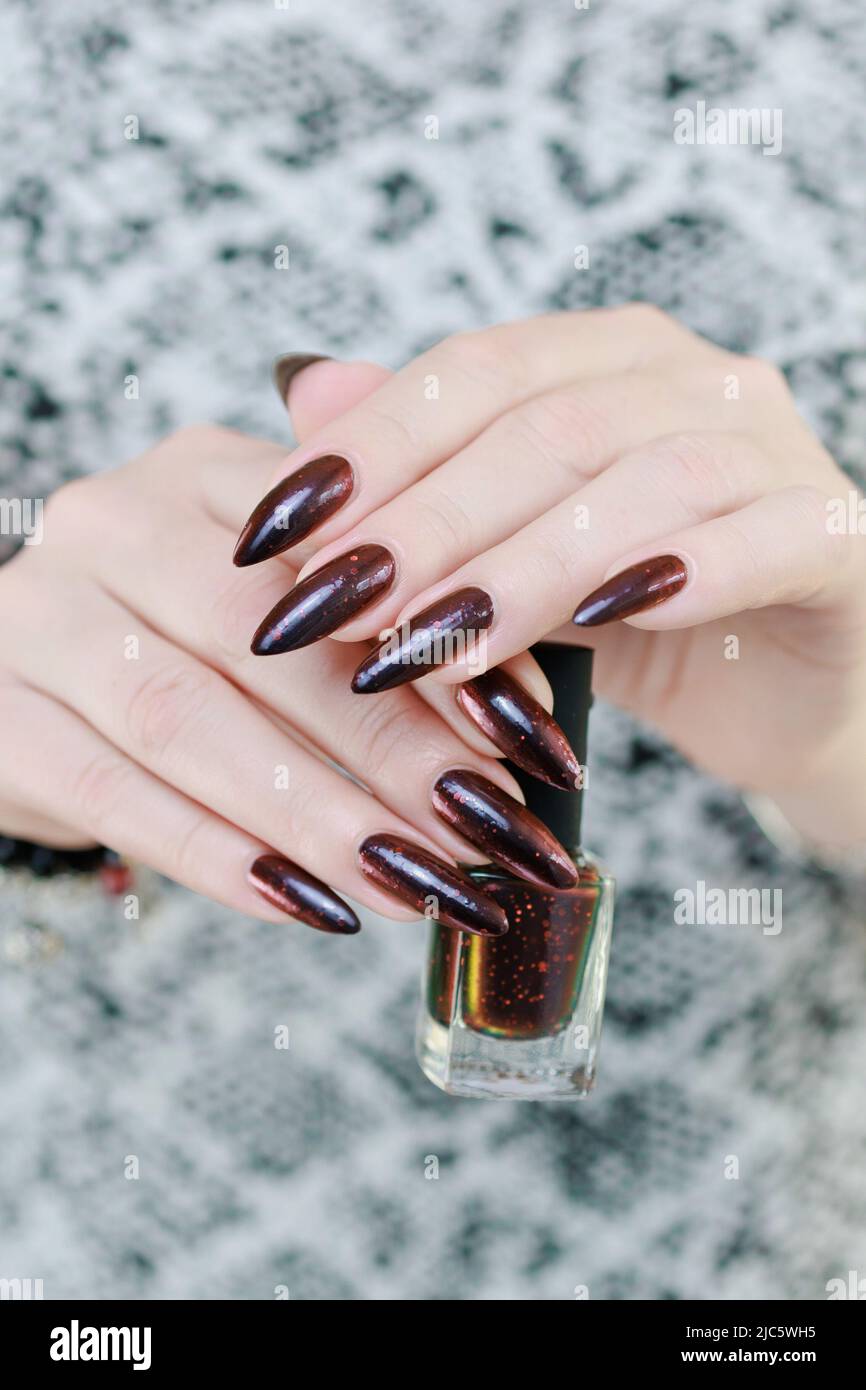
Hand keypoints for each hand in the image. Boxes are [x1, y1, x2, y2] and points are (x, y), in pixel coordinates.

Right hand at [0, 424, 587, 937]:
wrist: (23, 678)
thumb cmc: (182, 641)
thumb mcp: (277, 600)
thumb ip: (390, 624)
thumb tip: (531, 700)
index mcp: (202, 474)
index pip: (335, 548)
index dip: (436, 640)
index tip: (530, 732)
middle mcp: (112, 522)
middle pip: (263, 638)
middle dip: (392, 742)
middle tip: (493, 827)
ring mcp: (37, 615)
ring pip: (188, 721)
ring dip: (318, 813)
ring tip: (423, 884)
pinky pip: (113, 794)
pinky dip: (220, 857)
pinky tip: (311, 905)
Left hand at [237, 309, 865, 851]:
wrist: (782, 692)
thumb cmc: (637, 622)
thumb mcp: (512, 556)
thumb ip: (428, 481)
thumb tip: (303, 387)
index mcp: (610, 358)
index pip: (475, 372)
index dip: (370, 446)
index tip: (275, 531)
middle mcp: (696, 378)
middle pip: (546, 424)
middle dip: (425, 519)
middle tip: (332, 602)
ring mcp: (776, 449)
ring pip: (641, 478)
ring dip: (522, 563)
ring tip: (428, 641)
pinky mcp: (838, 534)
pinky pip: (760, 537)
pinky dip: (676, 571)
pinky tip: (599, 616)